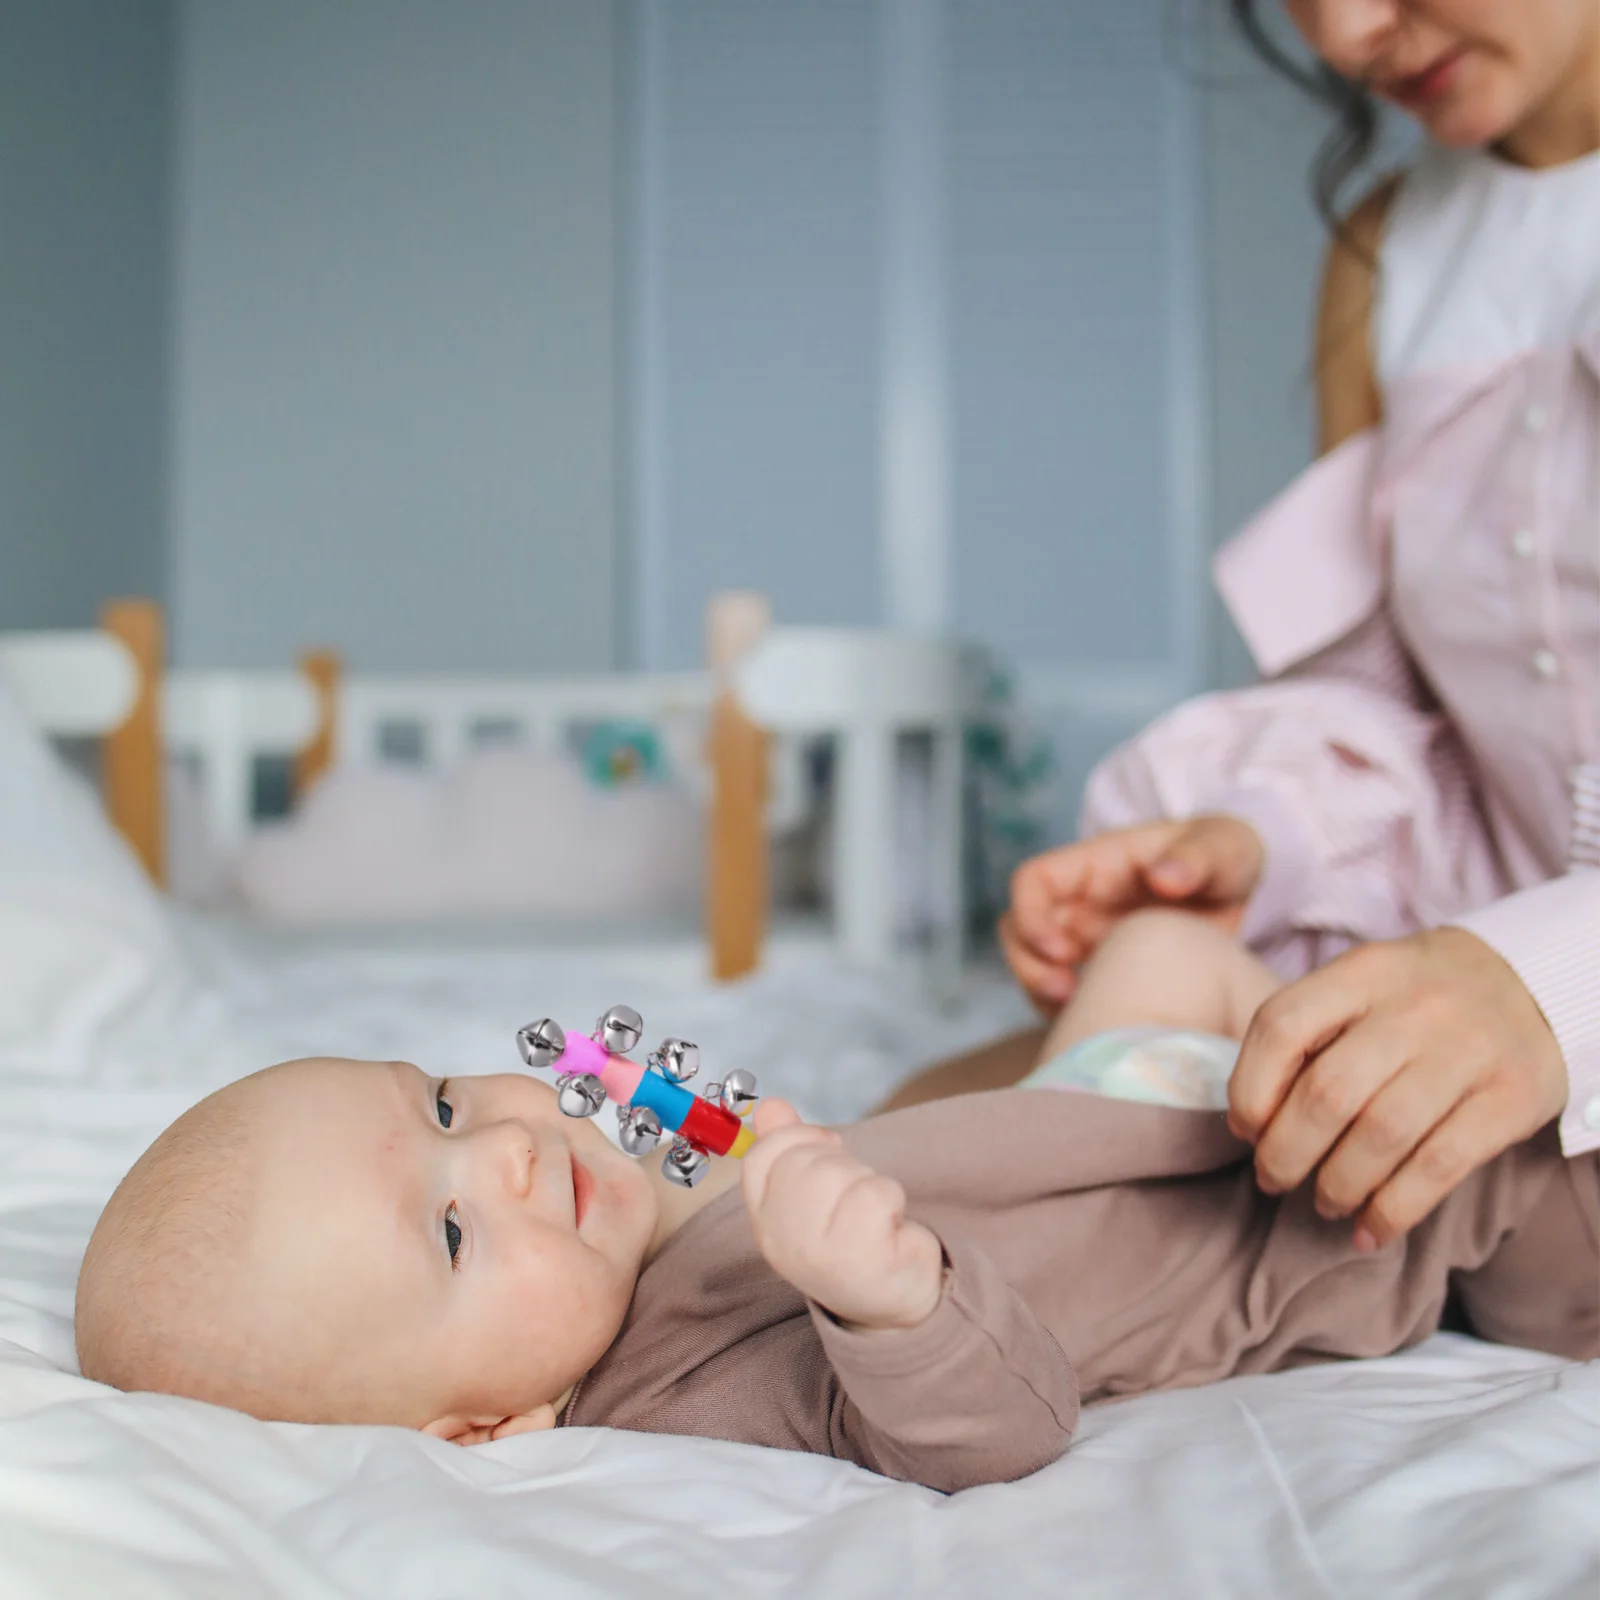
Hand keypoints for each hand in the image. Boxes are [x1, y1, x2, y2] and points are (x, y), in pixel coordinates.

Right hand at [741, 1100, 943, 1330]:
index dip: (796, 1137)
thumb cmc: (851, 1235)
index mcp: (764, 1220)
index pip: (760, 1156)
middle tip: (853, 1197)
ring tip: (870, 1215)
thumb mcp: (811, 1193)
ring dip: (867, 1181)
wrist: (892, 1301)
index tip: (827, 1147)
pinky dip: (891, 1199)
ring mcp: (816, 1252)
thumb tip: (770, 1106)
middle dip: (839, 1163)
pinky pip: (874, 1192)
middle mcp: (781, 1240)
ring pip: (839, 1172)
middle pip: (803, 1159)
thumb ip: (788, 1146)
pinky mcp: (858, 1259)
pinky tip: (889, 1228)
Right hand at [999, 815, 1265, 1011]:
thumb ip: (1198, 855)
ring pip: (1033, 966)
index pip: (1032, 882)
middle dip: (1030, 965)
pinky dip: (1071, 1015)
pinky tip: (1106, 1028)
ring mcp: (1085, 939)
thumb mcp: (1224, 845)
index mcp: (1095, 865)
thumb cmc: (1224, 856)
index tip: (1063, 952)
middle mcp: (1079, 903)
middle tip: (1067, 994)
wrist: (1238, 892)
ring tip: (1081, 1013)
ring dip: (1042, 992)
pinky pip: (1063, 996)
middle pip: (1018, 930)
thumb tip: (1163, 877)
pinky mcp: (1100, 972)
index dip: (1032, 917)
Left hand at [1228, 928, 1567, 1248]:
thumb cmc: (1418, 999)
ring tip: (1324, 1203)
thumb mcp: (1364, 986)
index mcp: (1363, 972)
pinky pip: (1438, 1166)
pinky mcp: (1511, 1098)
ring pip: (1381, 1135)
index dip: (1249, 1088)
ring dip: (1338, 1184)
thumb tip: (1251, 1123)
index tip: (1245, 1129)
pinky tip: (1371, 1231)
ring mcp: (1468, 1051)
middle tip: (1274, 1179)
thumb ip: (1311, 1034)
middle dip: (1286, 1152)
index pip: (1281, 1025)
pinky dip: (1394, 1210)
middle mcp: (1414, 1007)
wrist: (1534, 984)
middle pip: (1327, 1092)